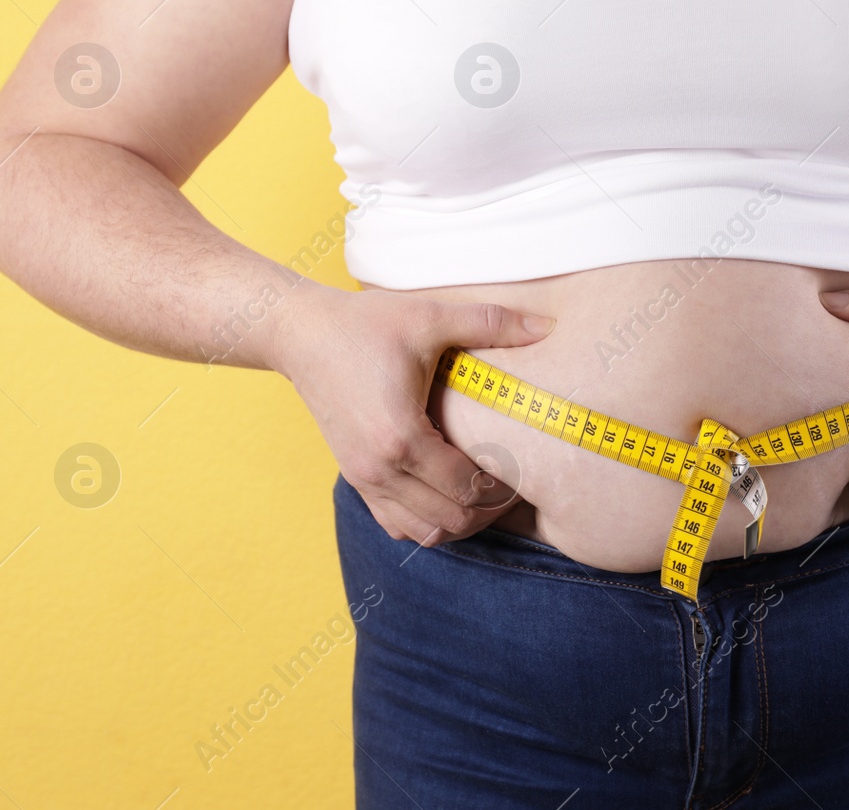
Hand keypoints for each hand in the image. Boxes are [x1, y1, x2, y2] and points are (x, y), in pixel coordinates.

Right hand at [267, 284, 556, 545]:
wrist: (301, 334)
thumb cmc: (364, 324)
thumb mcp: (429, 317)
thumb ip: (491, 323)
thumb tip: (547, 326)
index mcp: (402, 437)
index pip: (467, 488)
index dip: (503, 486)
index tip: (526, 468)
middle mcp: (380, 469)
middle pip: (451, 519)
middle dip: (488, 509)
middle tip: (515, 483)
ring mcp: (364, 479)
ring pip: (424, 532)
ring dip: (460, 520)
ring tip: (486, 493)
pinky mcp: (355, 478)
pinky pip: (396, 524)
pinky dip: (428, 520)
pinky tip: (449, 493)